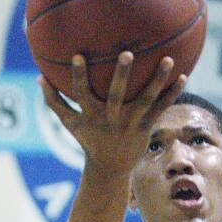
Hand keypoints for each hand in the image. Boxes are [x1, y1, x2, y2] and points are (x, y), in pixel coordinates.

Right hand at [39, 53, 187, 176]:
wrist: (110, 168)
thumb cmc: (88, 139)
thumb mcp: (70, 123)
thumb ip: (54, 101)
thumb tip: (38, 77)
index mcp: (92, 115)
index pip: (82, 93)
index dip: (79, 76)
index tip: (78, 55)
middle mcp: (112, 118)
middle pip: (117, 94)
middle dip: (121, 75)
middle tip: (127, 53)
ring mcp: (131, 123)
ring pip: (146, 99)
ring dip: (157, 80)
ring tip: (168, 60)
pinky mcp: (146, 127)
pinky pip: (161, 108)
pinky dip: (172, 94)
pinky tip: (183, 77)